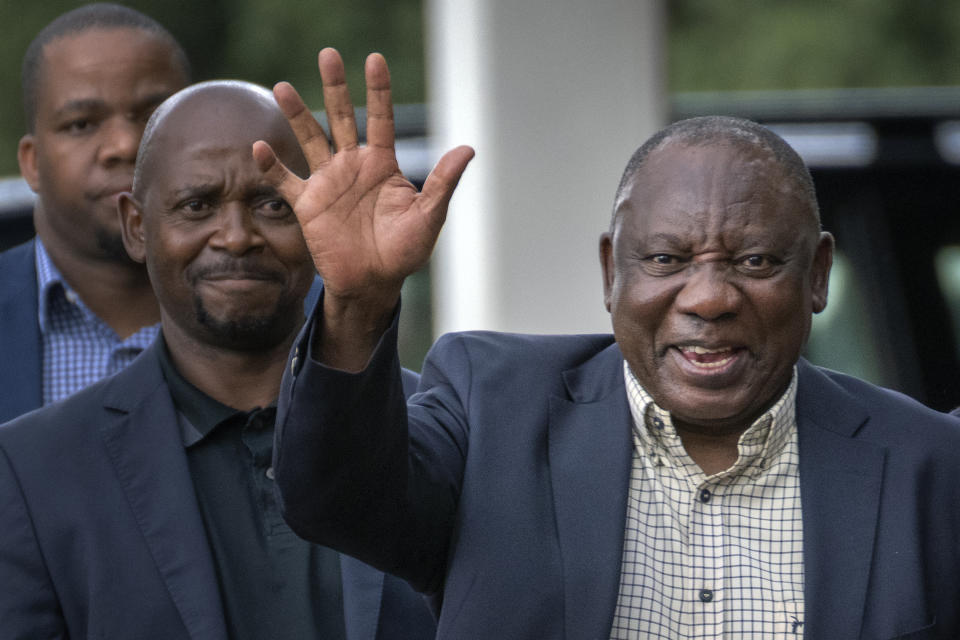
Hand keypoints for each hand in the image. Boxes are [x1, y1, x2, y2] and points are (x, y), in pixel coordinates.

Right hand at [254, 48, 473, 308]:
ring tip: (283, 87)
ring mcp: (328, 183)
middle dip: (335, 87)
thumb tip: (468, 149)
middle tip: (328, 54)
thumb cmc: (405, 252)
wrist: (374, 283)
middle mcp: (353, 167)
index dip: (378, 91)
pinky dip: (272, 166)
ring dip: (296, 114)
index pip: (380, 119)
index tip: (374, 60)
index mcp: (382, 165)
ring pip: (310, 140)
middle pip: (341, 118)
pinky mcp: (307, 206)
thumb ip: (443, 183)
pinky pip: (286, 181)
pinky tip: (260, 147)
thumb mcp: (429, 217)